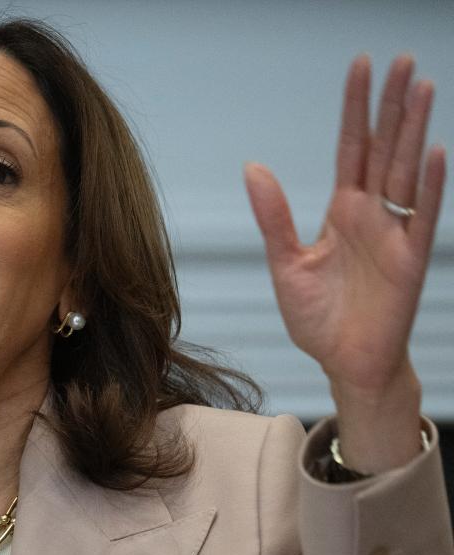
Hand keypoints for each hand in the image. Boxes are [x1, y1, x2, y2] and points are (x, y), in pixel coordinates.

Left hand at [244, 55, 444, 470]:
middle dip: (391, 105)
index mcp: (341, 211)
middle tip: (401, 59)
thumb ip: (274, 217)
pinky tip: (434, 151)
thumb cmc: (318, 317)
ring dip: (414, 130)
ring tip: (421, 87)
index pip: (351, 148)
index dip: (355, 109)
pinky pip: (422, 216)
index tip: (360, 68)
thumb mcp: (285, 263)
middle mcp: (371, 214)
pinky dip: (427, 185)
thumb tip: (253, 168)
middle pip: (384, 148)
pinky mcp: (410, 261)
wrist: (343, 363)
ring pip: (405, 170)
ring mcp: (394, 234)